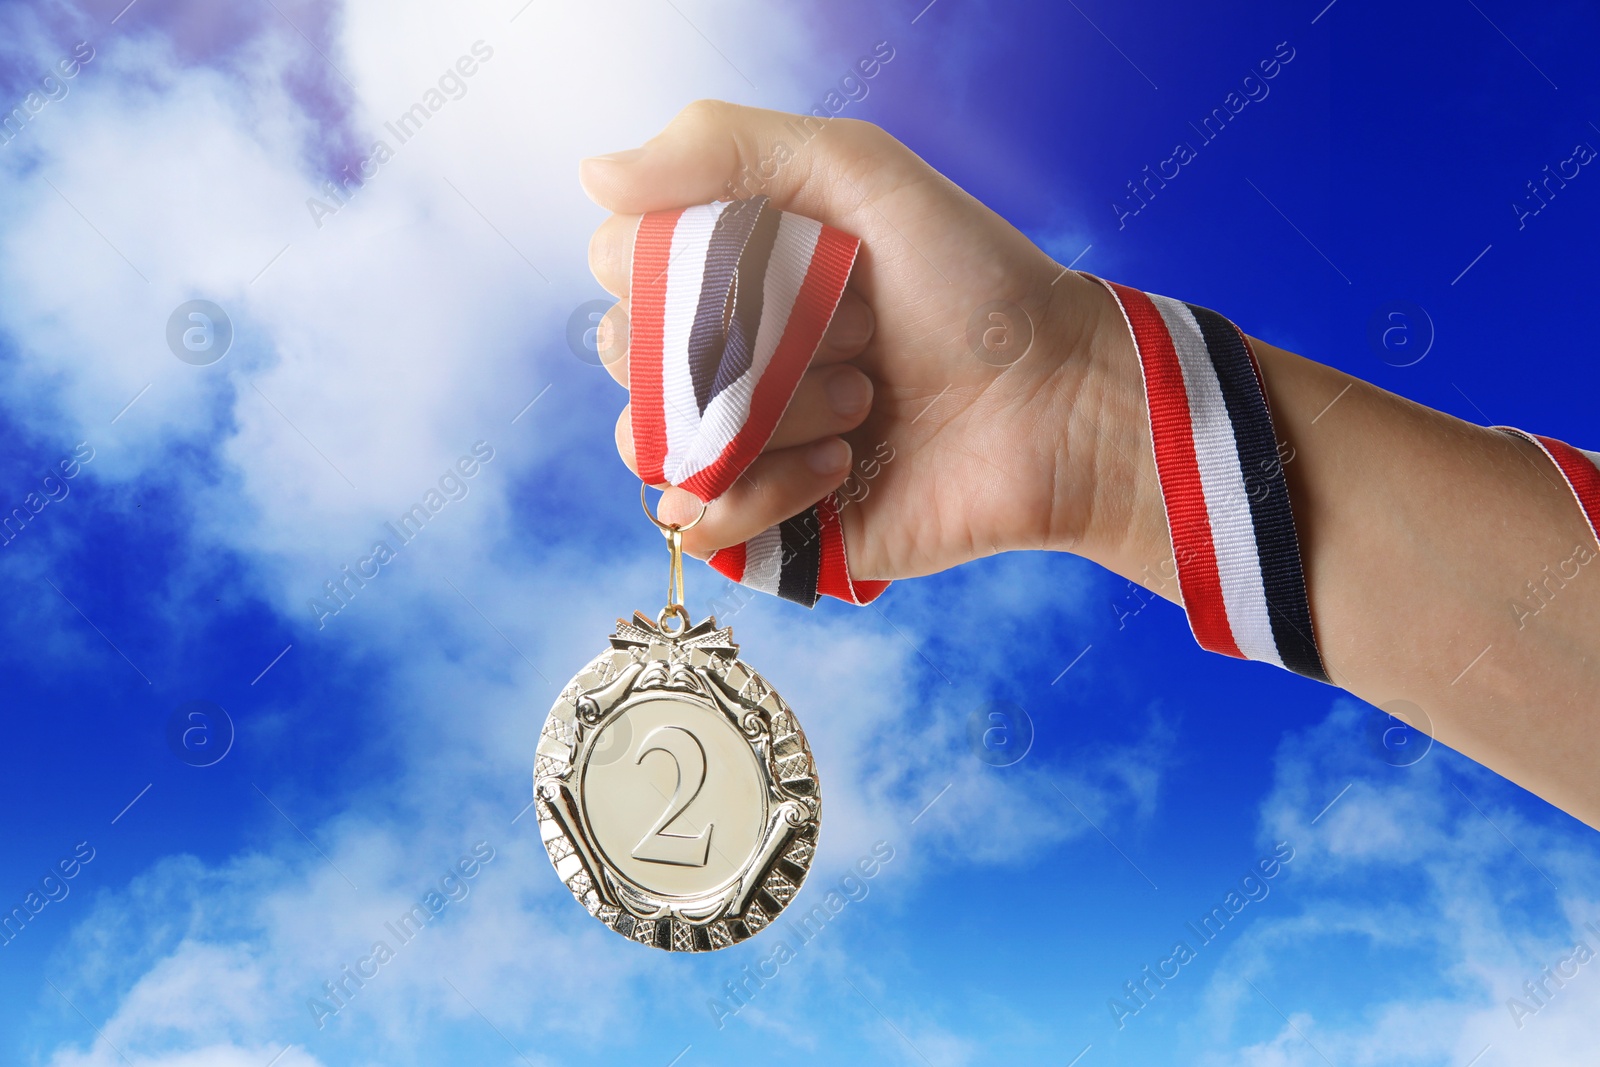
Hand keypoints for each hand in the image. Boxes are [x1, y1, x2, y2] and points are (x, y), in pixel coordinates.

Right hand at [580, 101, 1154, 582]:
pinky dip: (763, 492)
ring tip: (859, 404)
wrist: (1058, 407)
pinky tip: (841, 468)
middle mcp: (726, 352)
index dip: (674, 264)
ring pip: (651, 440)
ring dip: (756, 418)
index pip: (619, 262)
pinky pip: (695, 520)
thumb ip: (724, 145)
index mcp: (734, 268)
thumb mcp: (859, 170)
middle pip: (622, 353)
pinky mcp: (770, 518)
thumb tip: (590, 175)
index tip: (777, 260)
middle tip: (850, 334)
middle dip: (732, 344)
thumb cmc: (977, 283)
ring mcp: (744, 439)